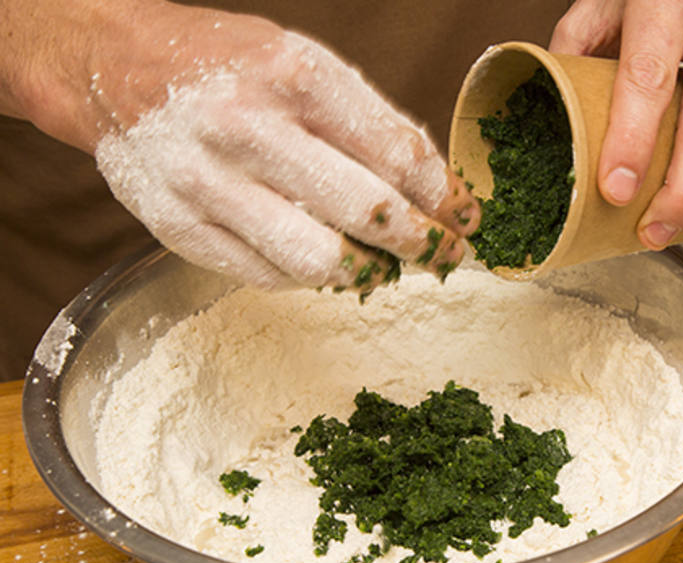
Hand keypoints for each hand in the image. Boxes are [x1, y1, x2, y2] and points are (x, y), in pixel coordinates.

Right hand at [5, 1, 478, 290]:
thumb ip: (366, 120)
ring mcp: (207, 182)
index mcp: (292, 74)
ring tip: (385, 267)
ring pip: (317, 260)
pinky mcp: (177, 227)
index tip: (465, 216)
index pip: (396, 154)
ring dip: (368, 273)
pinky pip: (267, 276)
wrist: (114, 66)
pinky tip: (324, 261)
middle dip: (422, 243)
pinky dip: (309, 278)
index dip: (444, 197)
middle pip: (366, 212)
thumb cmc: (226, 64)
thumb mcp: (303, 61)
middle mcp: (246, 127)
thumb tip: (433, 187)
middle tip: (443, 254)